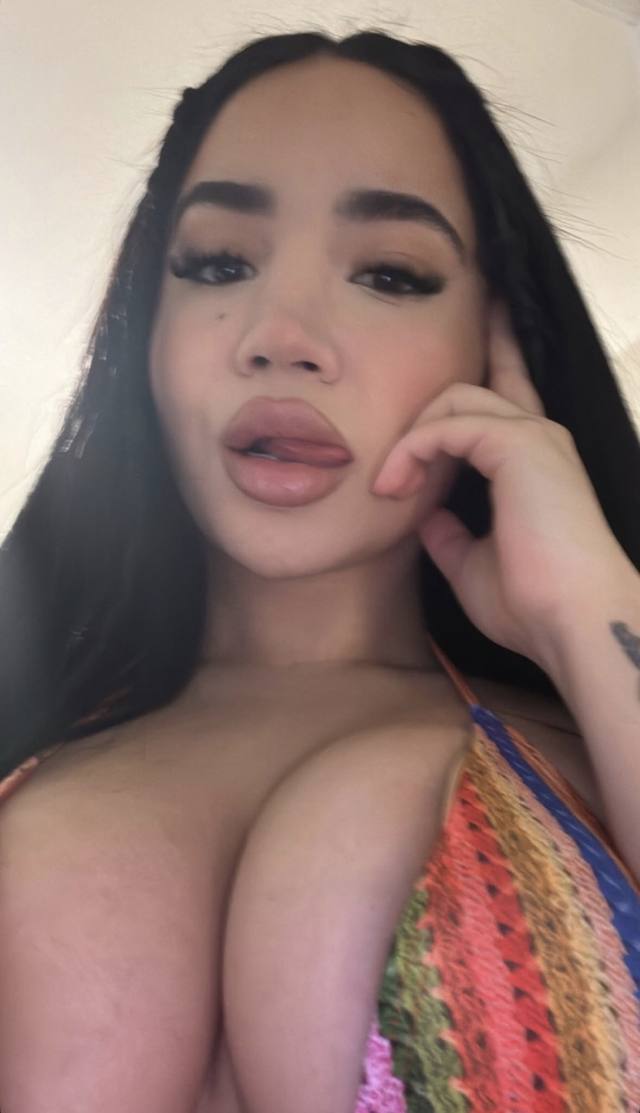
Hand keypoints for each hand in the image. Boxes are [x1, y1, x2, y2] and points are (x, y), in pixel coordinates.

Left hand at [371, 301, 632, 671]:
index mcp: (533, 461)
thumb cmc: (530, 602)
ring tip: (388, 487)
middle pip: (470, 385)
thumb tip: (424, 514)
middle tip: (387, 473)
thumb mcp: (470, 562)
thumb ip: (448, 531)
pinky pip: (450, 424)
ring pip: (454, 397)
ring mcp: (533, 435)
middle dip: (422, 407)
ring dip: (411, 438)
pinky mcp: (520, 442)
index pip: (507, 391)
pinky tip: (398, 484)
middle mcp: (537, 436)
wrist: (570, 622)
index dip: (490, 354)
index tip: (471, 322)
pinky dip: (416, 449)